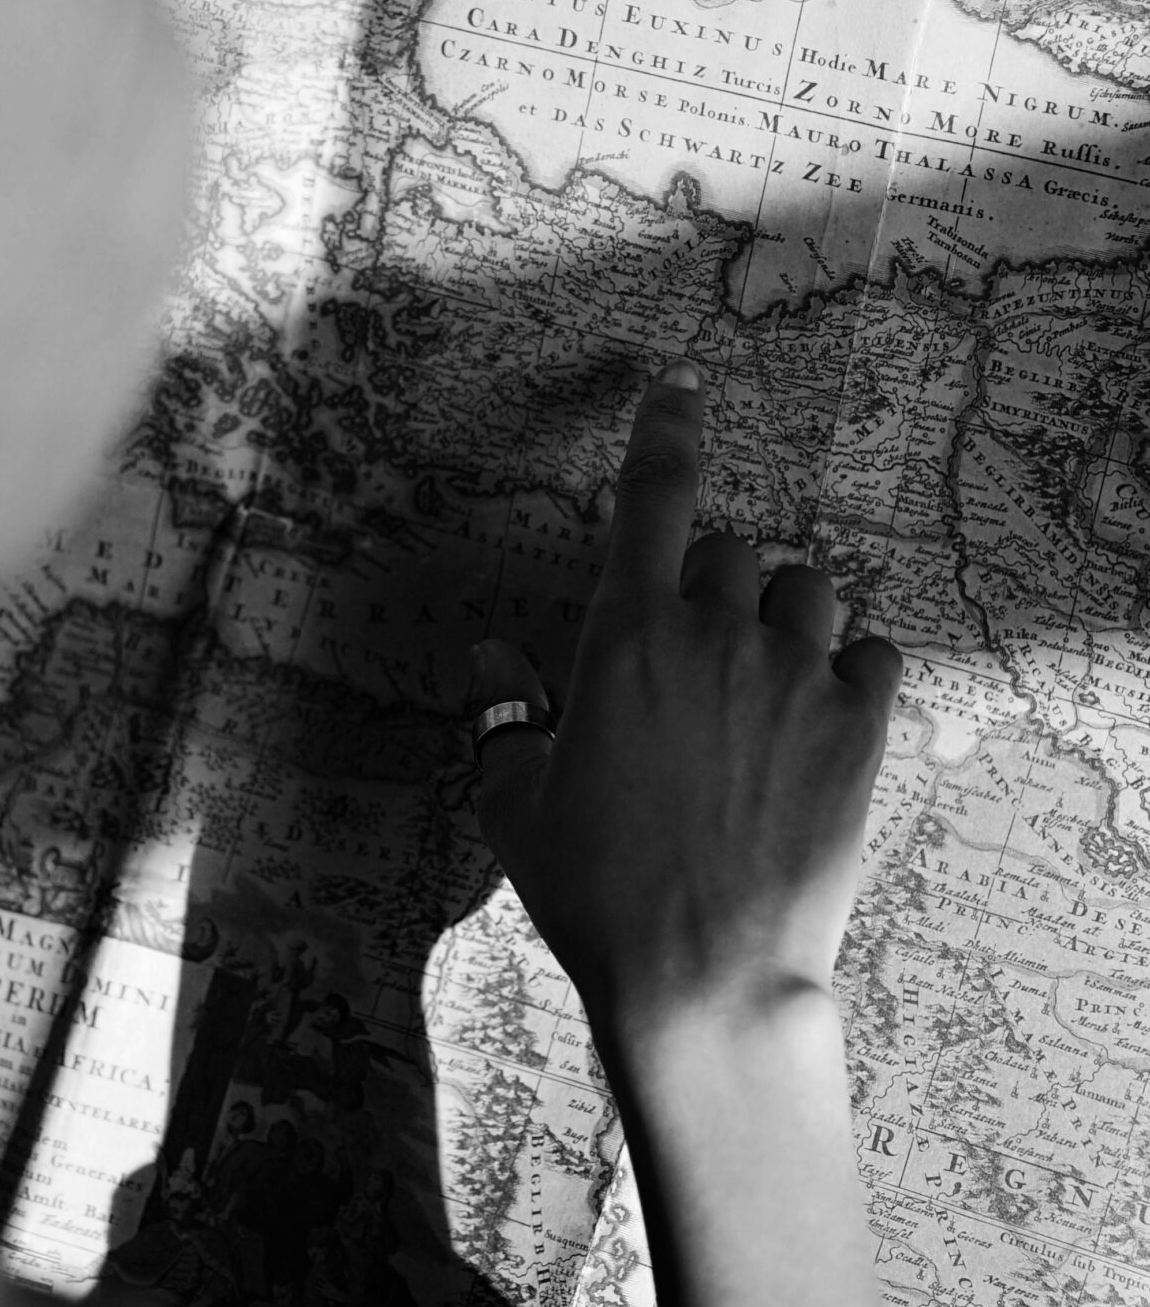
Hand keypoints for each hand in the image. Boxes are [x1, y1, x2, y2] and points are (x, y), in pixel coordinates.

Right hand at [473, 359, 900, 1042]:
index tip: (679, 385)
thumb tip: (489, 655)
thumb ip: (502, 712)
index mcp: (624, 635)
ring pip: (807, 588)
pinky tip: (827, 714)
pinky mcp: (857, 727)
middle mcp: (712, 633)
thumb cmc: (592, 890)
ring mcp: (794, 676)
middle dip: (713, 584)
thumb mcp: (515, 802)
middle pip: (729, 548)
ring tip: (766, 681)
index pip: (650, 494)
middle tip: (698, 659)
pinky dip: (853, 669)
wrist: (705, 979)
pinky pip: (874, 653)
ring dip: (784, 615)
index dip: (664, 427)